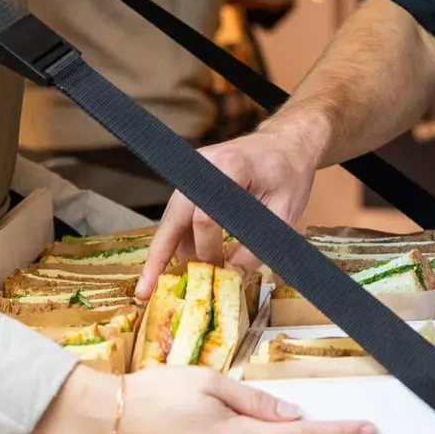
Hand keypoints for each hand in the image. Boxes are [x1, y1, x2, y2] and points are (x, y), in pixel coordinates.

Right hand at [138, 124, 320, 298]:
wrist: (287, 144)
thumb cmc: (290, 174)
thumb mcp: (285, 212)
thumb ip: (259, 243)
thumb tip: (231, 274)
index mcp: (230, 166)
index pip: (205, 215)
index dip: (208, 248)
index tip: (219, 270)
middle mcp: (203, 165)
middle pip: (173, 216)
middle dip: (158, 255)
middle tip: (144, 289)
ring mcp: (194, 171)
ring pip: (172, 217)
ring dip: (167, 250)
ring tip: (161, 283)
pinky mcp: (193, 180)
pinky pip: (181, 214)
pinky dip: (179, 239)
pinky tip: (182, 264)